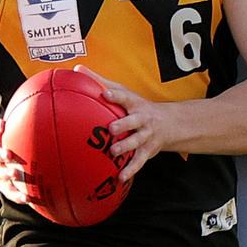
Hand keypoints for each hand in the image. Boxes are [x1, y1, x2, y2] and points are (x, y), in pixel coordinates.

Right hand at [0, 117, 37, 204]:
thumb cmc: (5, 144)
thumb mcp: (7, 134)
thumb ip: (20, 122)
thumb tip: (48, 103)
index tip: (2, 125)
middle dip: (1, 154)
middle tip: (9, 155)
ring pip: (0, 174)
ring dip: (8, 175)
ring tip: (17, 176)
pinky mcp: (2, 185)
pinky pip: (9, 192)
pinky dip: (18, 196)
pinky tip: (28, 199)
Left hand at [74, 65, 173, 182]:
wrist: (169, 123)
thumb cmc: (137, 106)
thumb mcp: (124, 92)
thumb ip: (100, 81)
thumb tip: (76, 69)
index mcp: (134, 103)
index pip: (126, 97)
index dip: (117, 96)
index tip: (106, 94)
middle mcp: (142, 119)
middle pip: (134, 121)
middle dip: (124, 124)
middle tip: (111, 128)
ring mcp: (146, 135)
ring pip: (137, 141)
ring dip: (126, 146)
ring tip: (114, 152)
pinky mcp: (147, 151)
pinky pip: (139, 161)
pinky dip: (131, 170)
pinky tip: (120, 177)